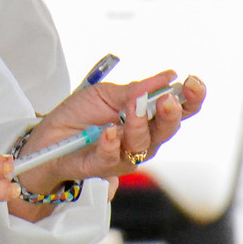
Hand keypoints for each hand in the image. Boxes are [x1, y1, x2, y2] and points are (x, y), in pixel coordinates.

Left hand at [14, 70, 205, 198]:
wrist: (48, 135)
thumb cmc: (80, 114)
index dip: (191, 99)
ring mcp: (123, 156)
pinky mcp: (101, 167)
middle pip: (166, 131)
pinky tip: (110, 132)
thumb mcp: (106, 94)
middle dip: (171, 114)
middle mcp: (141, 140)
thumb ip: (135, 89)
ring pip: (141, 145)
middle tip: (168, 99)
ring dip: (138, 125)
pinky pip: (110, 158)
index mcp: (146, 119)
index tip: (194, 82)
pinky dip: (110, 144)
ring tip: (133, 107)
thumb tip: (168, 76)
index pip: (177, 111)